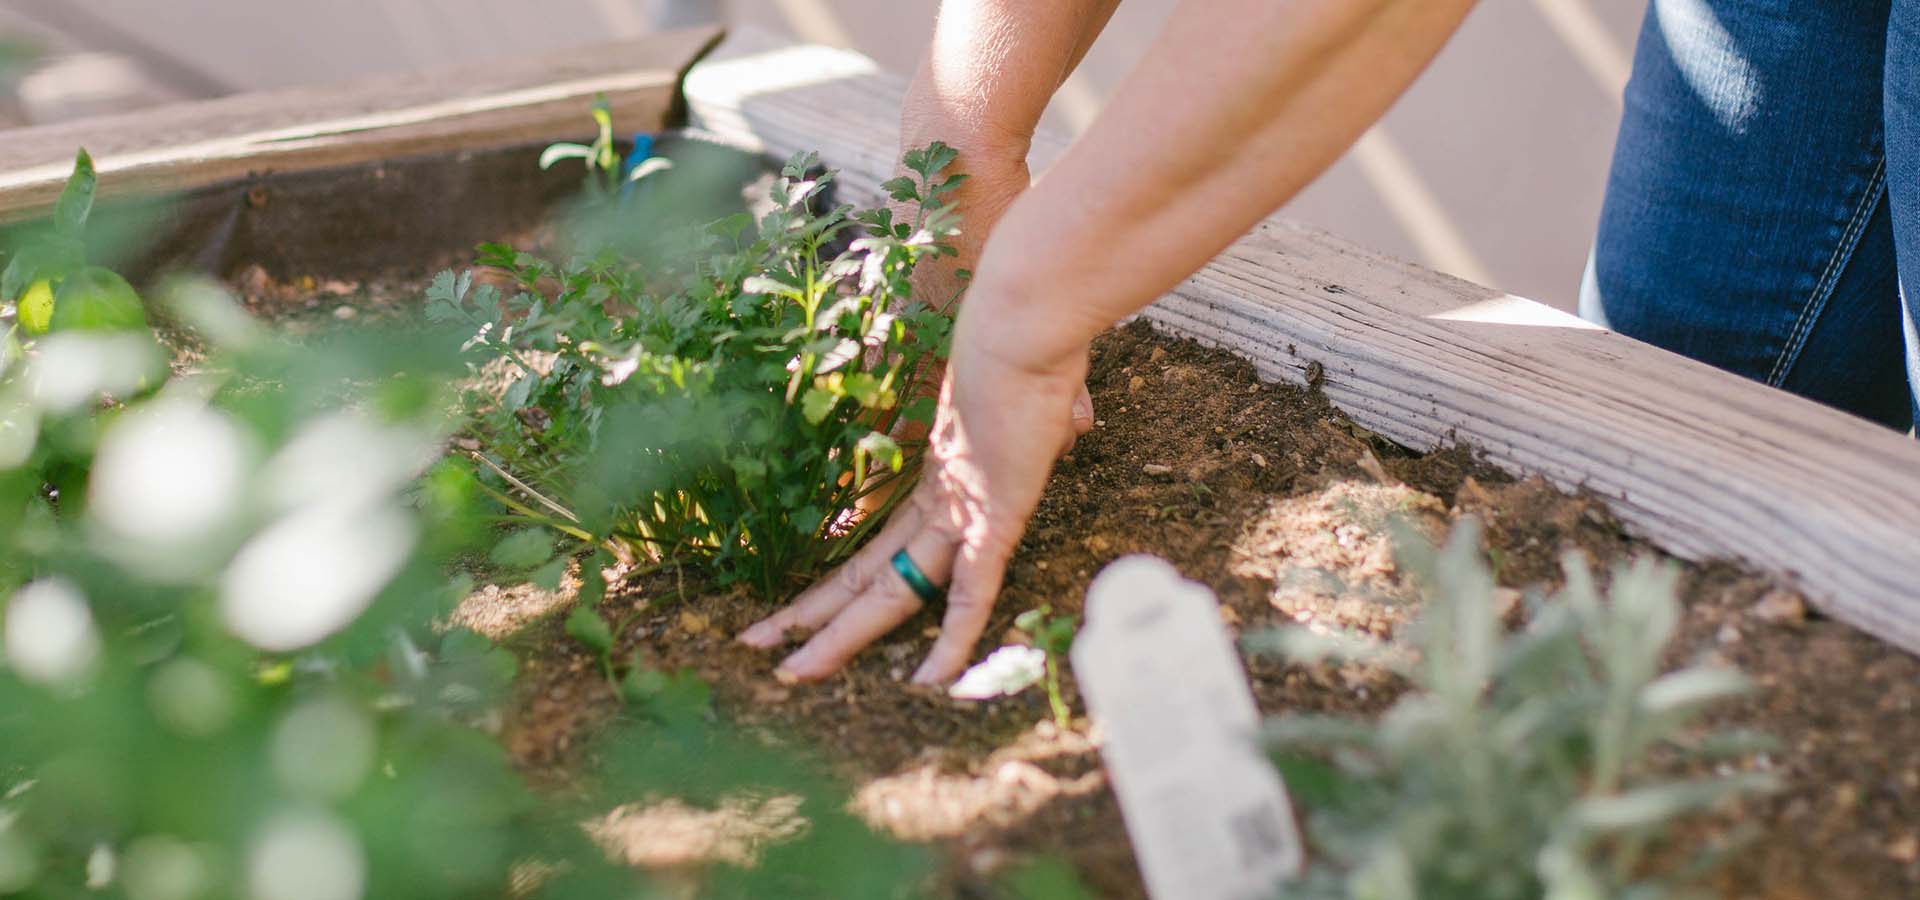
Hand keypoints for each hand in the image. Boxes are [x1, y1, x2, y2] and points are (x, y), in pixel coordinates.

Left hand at [738, 314, 1088, 683]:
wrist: (1027, 320)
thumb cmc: (1033, 345)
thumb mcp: (1038, 397)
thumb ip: (1052, 417)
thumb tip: (1073, 420)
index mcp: (939, 479)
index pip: (877, 547)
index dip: (836, 582)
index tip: (797, 609)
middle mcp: (939, 502)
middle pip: (864, 576)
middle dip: (809, 616)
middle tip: (753, 645)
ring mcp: (960, 511)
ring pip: (892, 592)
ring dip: (839, 637)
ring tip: (788, 672)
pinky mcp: (991, 514)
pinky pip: (970, 591)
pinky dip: (954, 638)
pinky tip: (929, 680)